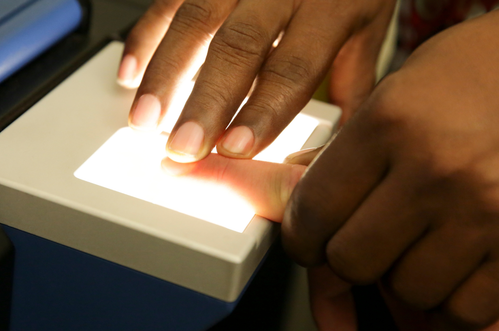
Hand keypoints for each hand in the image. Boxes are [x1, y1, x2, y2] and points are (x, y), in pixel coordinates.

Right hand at [122, 0, 395, 162]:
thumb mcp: (368, 29)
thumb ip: (352, 84)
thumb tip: (336, 145)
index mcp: (332, 5)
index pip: (294, 65)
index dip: (262, 110)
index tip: (235, 148)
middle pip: (238, 46)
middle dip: (206, 101)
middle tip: (184, 146)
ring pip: (195, 19)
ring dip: (164, 73)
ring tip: (146, 121)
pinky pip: (168, 0)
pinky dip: (144, 37)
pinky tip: (130, 75)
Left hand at [282, 3, 498, 330]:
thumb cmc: (474, 75)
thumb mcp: (396, 91)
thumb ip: (340, 151)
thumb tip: (282, 192)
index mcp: (390, 122)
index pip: (313, 211)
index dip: (300, 236)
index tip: (307, 239)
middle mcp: (436, 168)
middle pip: (351, 260)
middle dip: (347, 257)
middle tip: (362, 238)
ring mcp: (487, 210)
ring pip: (407, 289)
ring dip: (401, 275)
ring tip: (416, 240)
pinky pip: (464, 309)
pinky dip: (449, 299)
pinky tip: (451, 262)